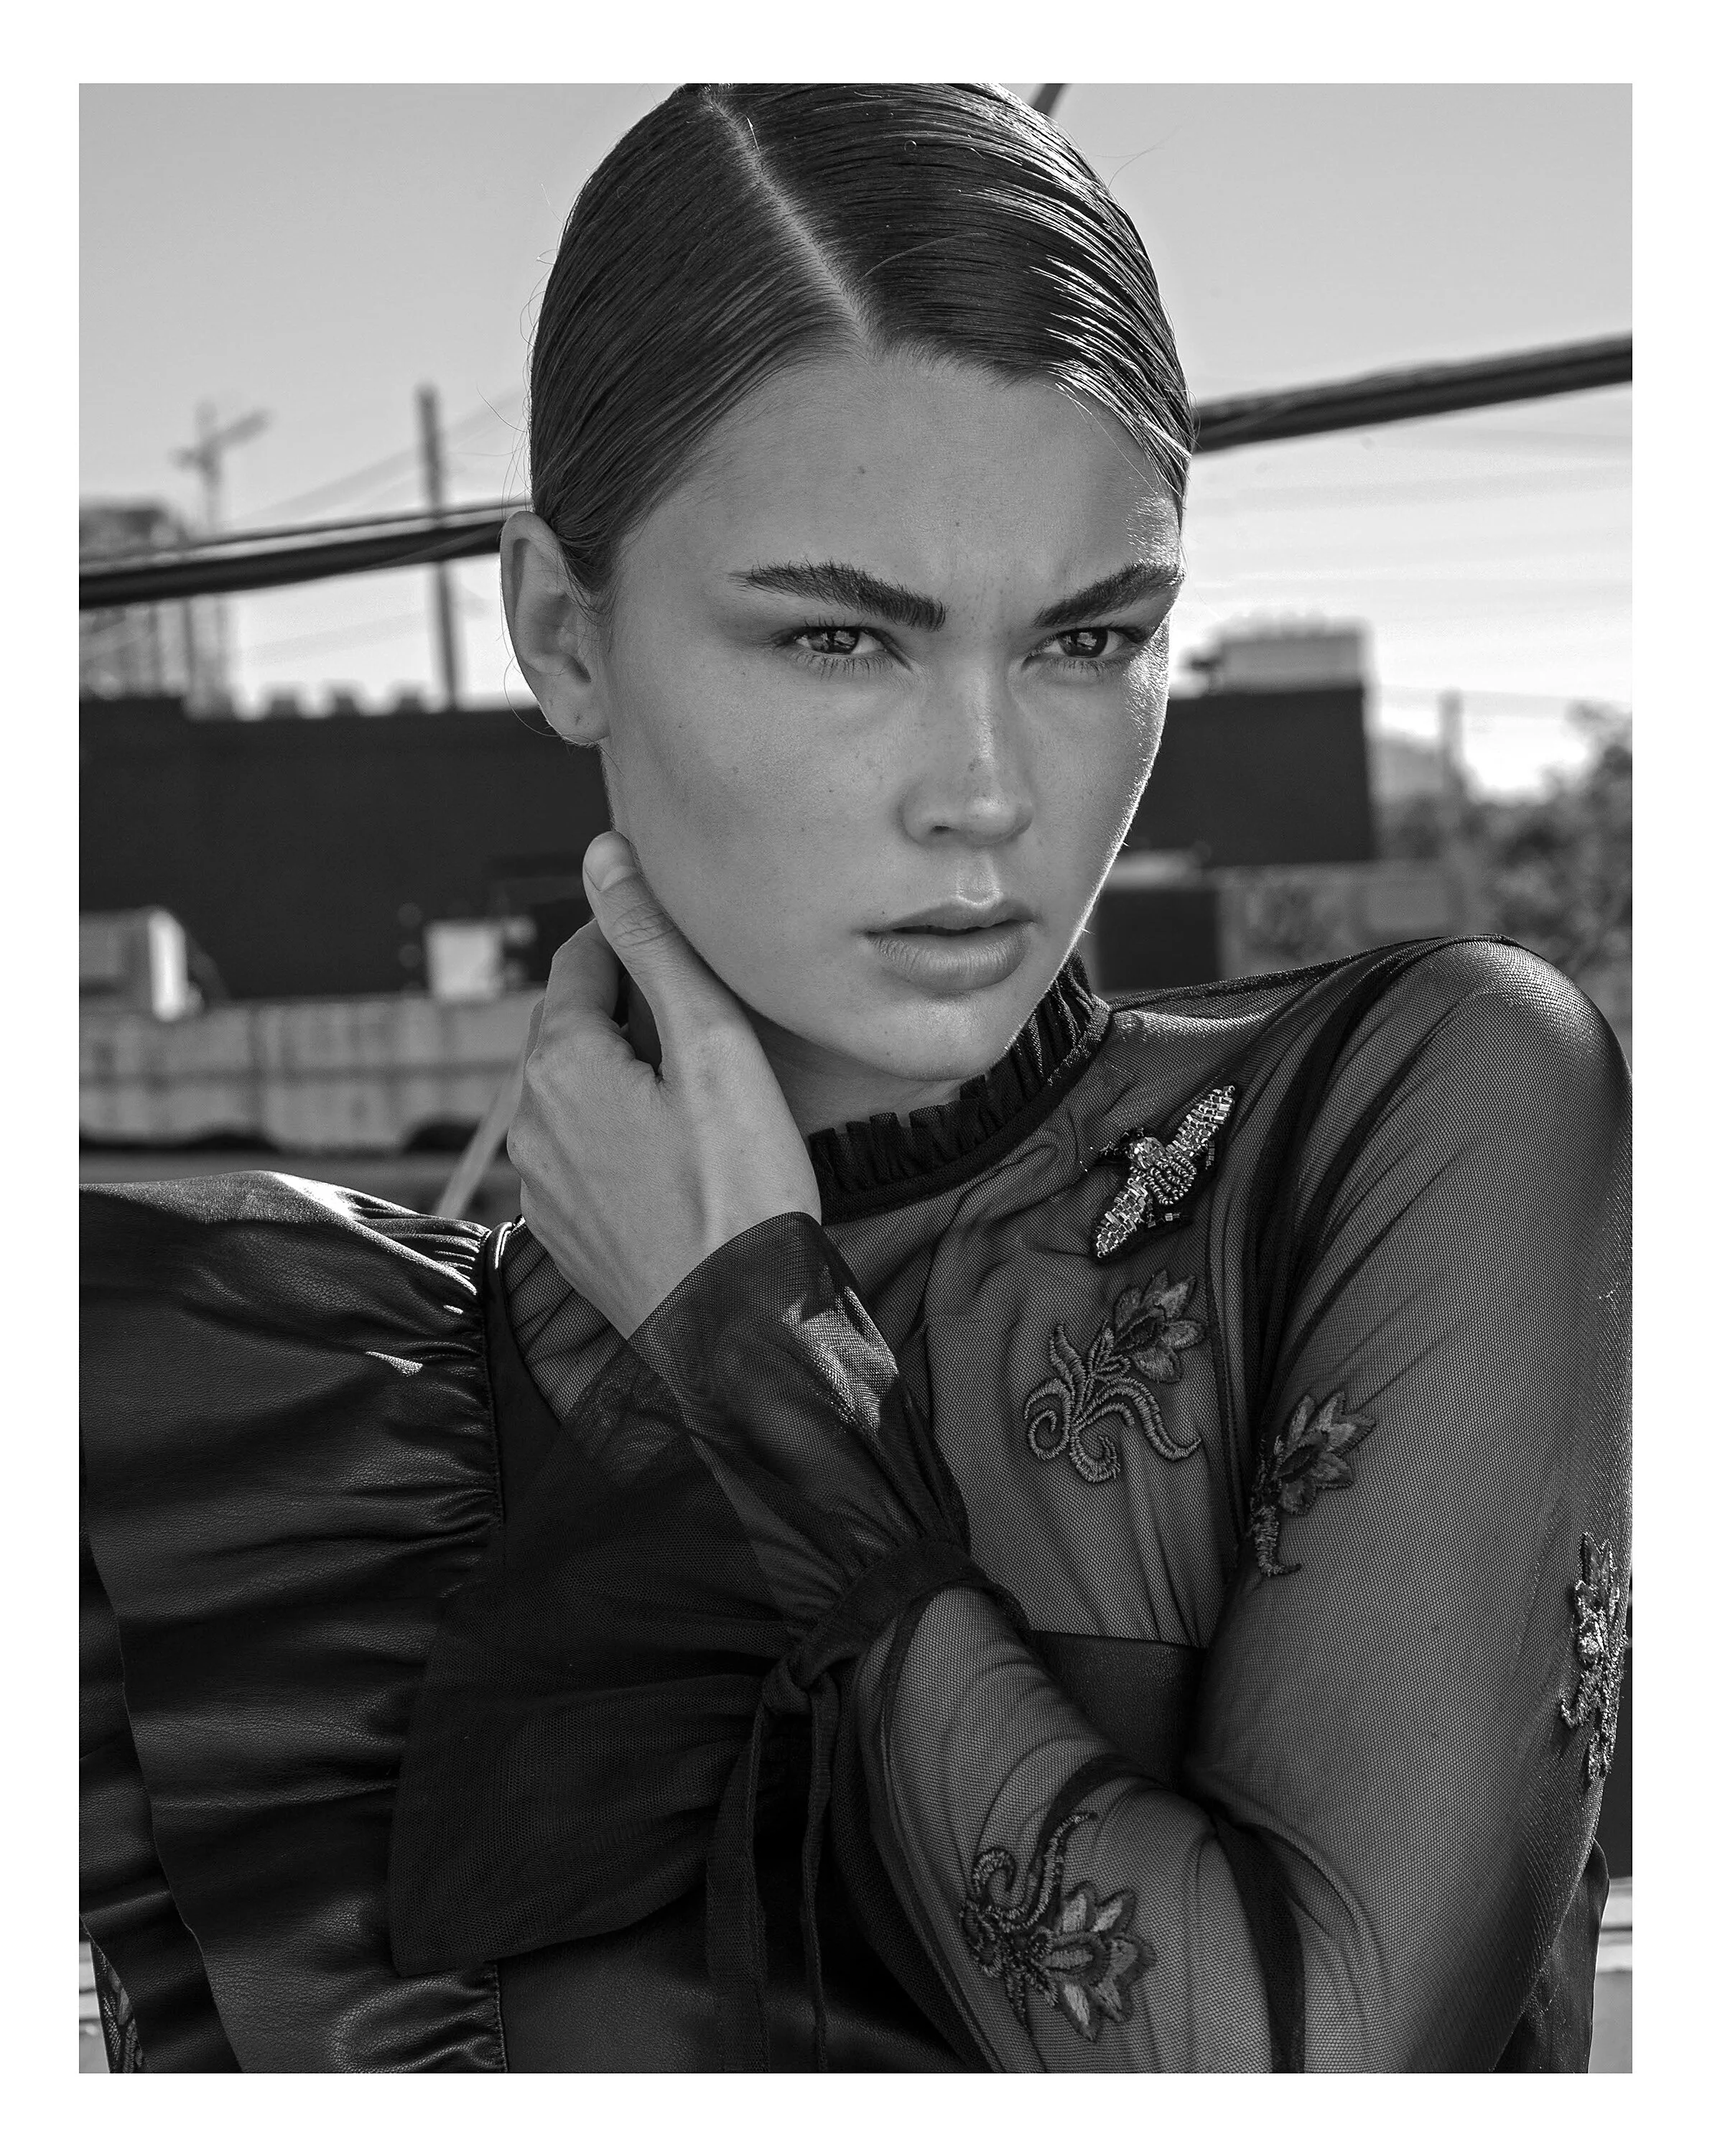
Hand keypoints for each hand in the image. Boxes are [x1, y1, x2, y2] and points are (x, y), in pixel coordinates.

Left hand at [507, 832, 821, 1337]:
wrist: (737, 1329)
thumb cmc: (743, 1188)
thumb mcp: (712, 1048)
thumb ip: (655, 945)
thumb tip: (604, 855)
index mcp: (559, 1063)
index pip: (584, 958)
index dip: (641, 940)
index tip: (697, 950)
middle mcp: (530, 1120)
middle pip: (578, 1025)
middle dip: (637, 1010)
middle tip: (717, 1025)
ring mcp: (540, 1182)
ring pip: (581, 1091)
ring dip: (631, 1076)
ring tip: (708, 1095)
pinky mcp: (561, 1230)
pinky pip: (586, 1153)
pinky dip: (625, 1136)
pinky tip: (685, 1157)